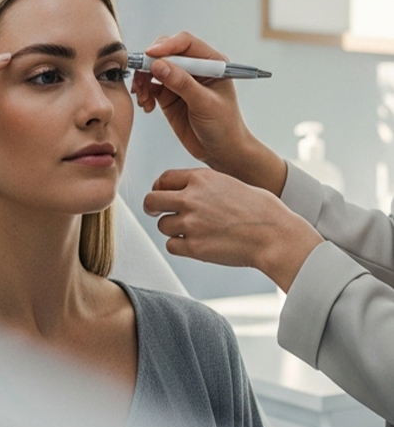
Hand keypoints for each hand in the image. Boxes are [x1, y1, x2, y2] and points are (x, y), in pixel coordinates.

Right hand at [132, 31, 284, 193]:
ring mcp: (180, 81)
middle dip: (149, 63)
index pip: (185, 43)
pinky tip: (146, 105)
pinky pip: (150, 86)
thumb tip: (158, 64)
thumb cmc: (224, 126)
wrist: (222, 152)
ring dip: (143, 79)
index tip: (150, 55)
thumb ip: (182, 83)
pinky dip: (143, 93)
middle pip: (165, 52)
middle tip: (140, 79)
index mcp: (211, 62)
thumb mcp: (205, 104)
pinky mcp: (169, 95)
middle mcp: (194, 68)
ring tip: (143, 97)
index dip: (166, 45)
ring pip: (154, 69)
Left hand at [143, 168, 322, 289]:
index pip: (164, 179)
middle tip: (156, 213)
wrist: (275, 235)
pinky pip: (172, 246)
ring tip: (193, 231)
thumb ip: (204, 186)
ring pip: (162, 226)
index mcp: (201, 178)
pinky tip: (197, 244)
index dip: (160, 188)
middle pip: (151, 201)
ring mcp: (191, 223)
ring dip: (172, 229)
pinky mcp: (194, 247)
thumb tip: (183, 192)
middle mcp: (191, 198)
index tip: (162, 195)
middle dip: (152, 208)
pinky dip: (180, 246)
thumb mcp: (230, 183)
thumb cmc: (260, 209)